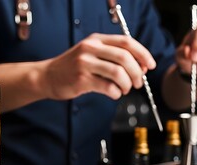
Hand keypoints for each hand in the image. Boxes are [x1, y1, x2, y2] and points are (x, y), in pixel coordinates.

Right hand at [41, 33, 155, 99]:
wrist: (47, 76)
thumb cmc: (72, 68)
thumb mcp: (91, 54)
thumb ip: (113, 57)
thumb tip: (141, 67)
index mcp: (96, 39)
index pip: (127, 42)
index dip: (143, 54)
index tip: (150, 66)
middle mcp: (90, 48)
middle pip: (125, 57)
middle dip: (137, 73)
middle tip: (139, 83)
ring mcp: (84, 63)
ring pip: (118, 73)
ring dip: (127, 85)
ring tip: (125, 90)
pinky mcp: (81, 79)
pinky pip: (107, 87)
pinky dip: (116, 93)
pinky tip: (113, 94)